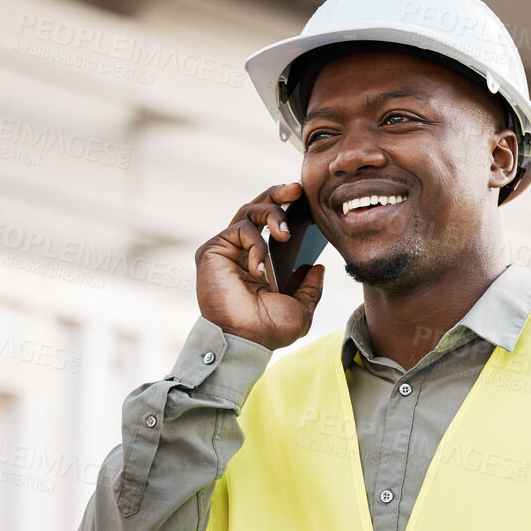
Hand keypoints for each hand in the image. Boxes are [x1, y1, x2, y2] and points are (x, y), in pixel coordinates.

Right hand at [195, 181, 324, 350]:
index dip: (286, 208)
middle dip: (278, 194)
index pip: (270, 225)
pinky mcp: (213, 250)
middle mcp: (241, 252)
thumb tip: (316, 267)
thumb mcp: (301, 308)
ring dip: (272, 215)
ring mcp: (226, 250)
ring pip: (248, 211)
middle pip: (257, 208)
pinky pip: (239, 230)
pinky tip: (261, 268)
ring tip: (286, 233)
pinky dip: (256, 245)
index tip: (304, 198)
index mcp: (261, 262)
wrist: (246, 340)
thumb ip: (310, 287)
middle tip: (297, 190)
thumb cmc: (269, 330)